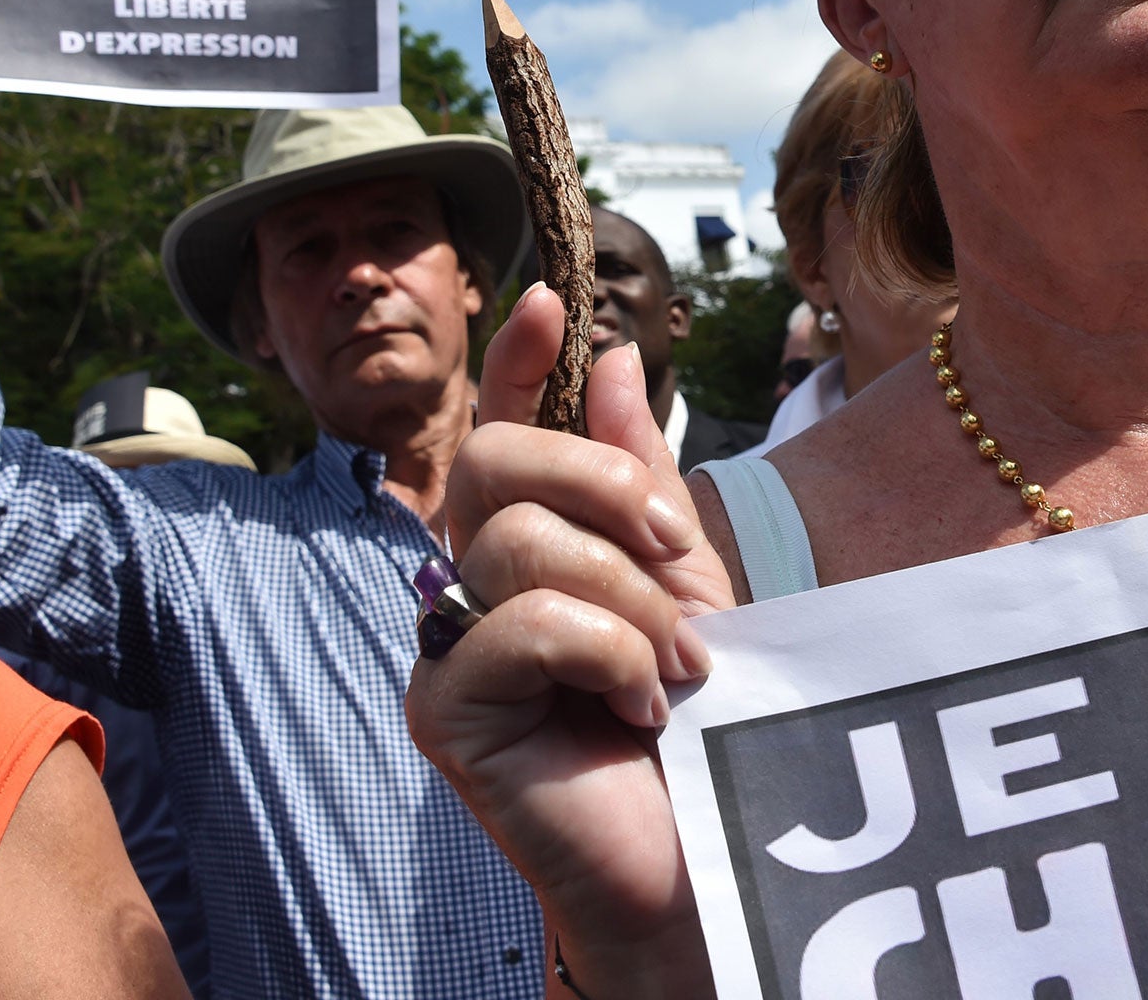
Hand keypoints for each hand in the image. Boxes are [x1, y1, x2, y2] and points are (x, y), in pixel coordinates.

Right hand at [404, 284, 732, 990]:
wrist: (702, 851)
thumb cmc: (693, 719)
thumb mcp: (683, 577)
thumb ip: (639, 476)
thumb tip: (613, 358)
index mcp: (526, 543)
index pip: (499, 430)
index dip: (515, 361)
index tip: (553, 296)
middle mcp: (468, 583)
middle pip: (493, 461)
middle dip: (606, 486)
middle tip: (678, 553)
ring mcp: (447, 648)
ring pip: (520, 543)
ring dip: (632, 599)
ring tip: (679, 667)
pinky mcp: (445, 712)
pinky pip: (524, 623)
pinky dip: (610, 654)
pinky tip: (644, 708)